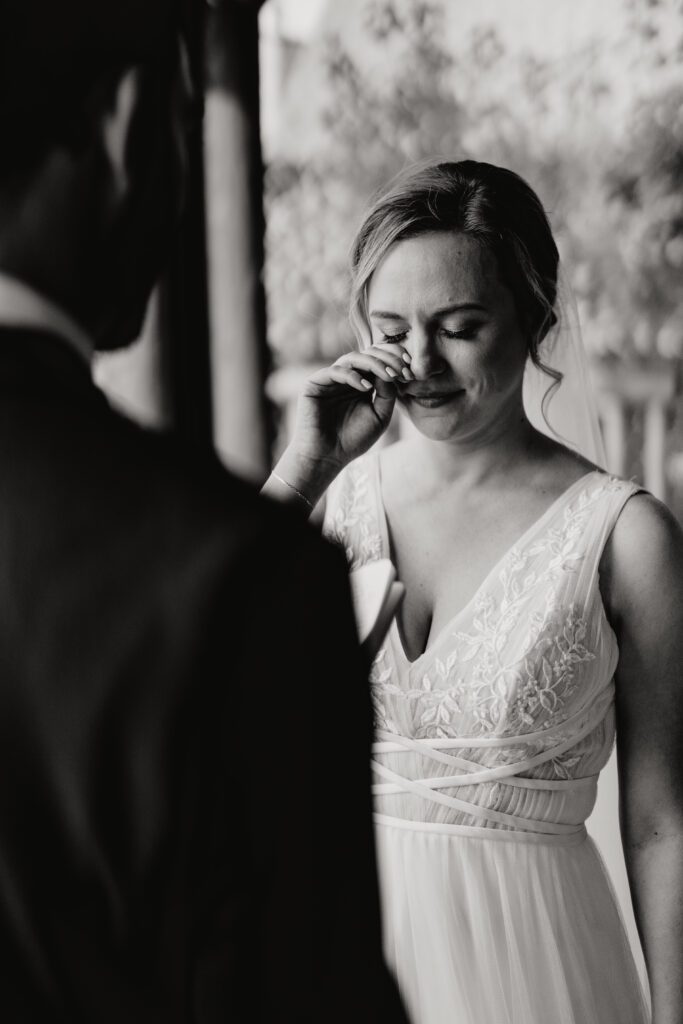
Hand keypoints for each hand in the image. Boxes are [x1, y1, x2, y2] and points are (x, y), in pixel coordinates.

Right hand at [288, 342, 414, 475]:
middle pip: (367, 355)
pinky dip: (353, 376)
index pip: (378, 361)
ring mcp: (329, 379)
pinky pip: (336, 371)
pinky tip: (366, 388)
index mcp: (361, 383)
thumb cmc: (353, 440)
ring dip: (373, 364)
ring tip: (388, 375)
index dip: (393, 360)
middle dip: (386, 359)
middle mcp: (345, 378)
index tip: (409, 369)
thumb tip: (392, 370)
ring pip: (352, 358)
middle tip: (400, 370)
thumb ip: (387, 393)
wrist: (327, 458)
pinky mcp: (314, 383)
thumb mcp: (380, 416)